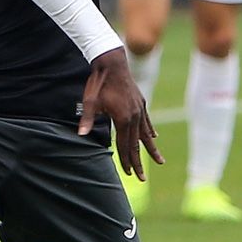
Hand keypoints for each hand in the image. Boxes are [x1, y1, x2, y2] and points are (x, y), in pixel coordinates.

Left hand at [78, 47, 163, 179]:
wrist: (111, 62)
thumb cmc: (98, 83)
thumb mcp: (90, 102)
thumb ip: (87, 119)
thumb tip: (81, 134)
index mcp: (123, 119)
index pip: (125, 145)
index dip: (126, 161)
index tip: (128, 174)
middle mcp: (135, 116)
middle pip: (137, 144)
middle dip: (139, 162)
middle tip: (142, 178)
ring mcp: (140, 109)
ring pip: (146, 134)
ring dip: (151, 149)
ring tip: (160, 162)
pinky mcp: (141, 102)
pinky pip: (147, 121)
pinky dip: (150, 130)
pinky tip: (154, 136)